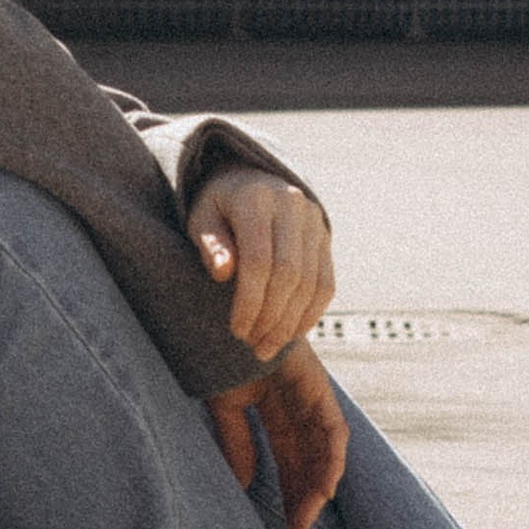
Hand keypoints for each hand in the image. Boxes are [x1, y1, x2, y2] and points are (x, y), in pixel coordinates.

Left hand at [186, 166, 332, 364]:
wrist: (247, 182)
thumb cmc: (218, 208)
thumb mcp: (202, 218)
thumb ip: (210, 243)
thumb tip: (223, 272)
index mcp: (255, 198)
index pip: (258, 259)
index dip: (249, 301)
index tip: (237, 330)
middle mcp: (291, 205)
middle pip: (288, 273)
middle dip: (271, 317)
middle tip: (253, 345)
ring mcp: (313, 220)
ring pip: (311, 282)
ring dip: (291, 323)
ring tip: (267, 347)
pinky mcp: (325, 236)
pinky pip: (326, 283)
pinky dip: (310, 314)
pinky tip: (290, 334)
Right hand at [209, 342, 348, 528]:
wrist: (220, 320)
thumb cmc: (219, 353)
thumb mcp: (226, 408)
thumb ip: (237, 444)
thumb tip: (243, 487)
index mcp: (277, 409)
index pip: (289, 459)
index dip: (290, 492)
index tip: (288, 527)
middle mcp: (298, 405)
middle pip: (310, 460)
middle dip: (305, 496)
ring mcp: (311, 395)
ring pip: (325, 450)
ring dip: (320, 484)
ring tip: (309, 515)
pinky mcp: (318, 387)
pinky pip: (334, 430)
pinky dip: (332, 459)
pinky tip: (325, 487)